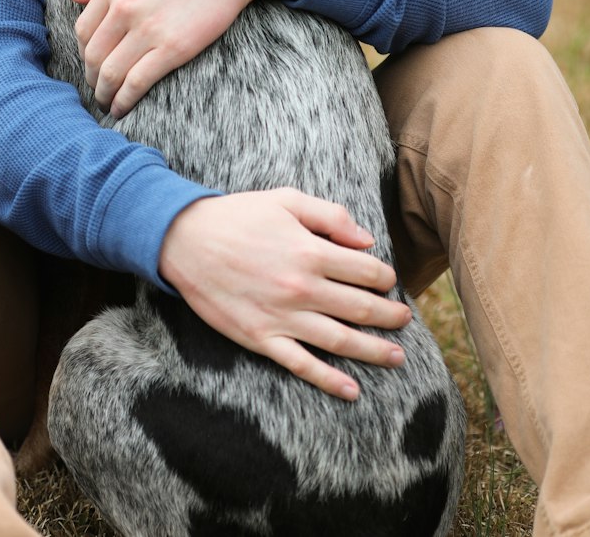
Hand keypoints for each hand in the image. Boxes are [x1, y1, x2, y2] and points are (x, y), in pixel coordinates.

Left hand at [73, 0, 271, 116]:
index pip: (83, 30)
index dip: (83, 52)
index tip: (91, 63)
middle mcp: (125, 9)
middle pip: (93, 56)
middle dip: (91, 77)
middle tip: (97, 88)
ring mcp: (148, 30)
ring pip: (111, 73)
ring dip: (104, 93)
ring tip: (108, 103)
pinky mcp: (173, 49)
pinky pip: (137, 82)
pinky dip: (124, 100)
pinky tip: (123, 107)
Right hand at [158, 190, 411, 399]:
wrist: (185, 241)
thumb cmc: (237, 215)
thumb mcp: (285, 199)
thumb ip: (329, 215)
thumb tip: (366, 239)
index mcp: (311, 251)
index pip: (366, 270)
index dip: (385, 277)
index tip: (390, 281)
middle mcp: (303, 288)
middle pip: (361, 308)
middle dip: (390, 316)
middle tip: (405, 320)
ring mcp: (283, 317)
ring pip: (341, 341)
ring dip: (374, 351)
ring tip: (397, 357)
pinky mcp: (262, 338)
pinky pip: (303, 366)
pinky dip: (330, 381)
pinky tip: (352, 390)